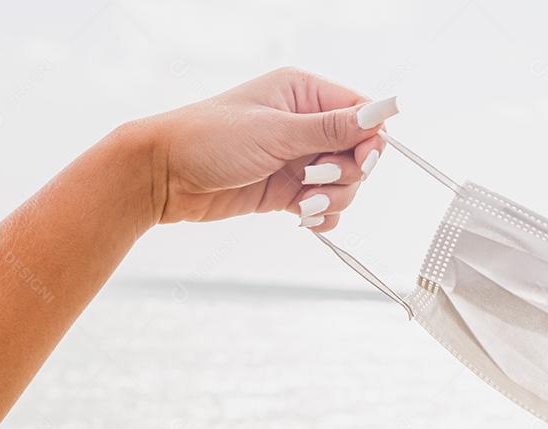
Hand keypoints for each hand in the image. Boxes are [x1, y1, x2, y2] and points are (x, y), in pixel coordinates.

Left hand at [140, 67, 397, 229]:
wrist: (164, 176)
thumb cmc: (209, 139)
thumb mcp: (275, 132)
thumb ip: (331, 128)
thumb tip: (382, 113)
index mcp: (304, 94)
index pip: (361, 114)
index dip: (369, 141)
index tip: (360, 162)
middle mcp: (305, 124)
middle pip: (358, 153)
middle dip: (346, 175)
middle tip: (314, 180)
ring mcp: (298, 158)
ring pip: (345, 184)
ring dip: (332, 199)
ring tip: (302, 204)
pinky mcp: (288, 188)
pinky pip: (325, 205)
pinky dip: (321, 215)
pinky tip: (301, 216)